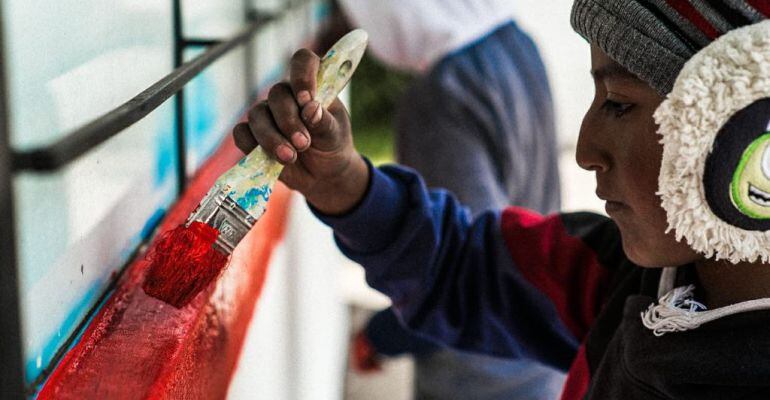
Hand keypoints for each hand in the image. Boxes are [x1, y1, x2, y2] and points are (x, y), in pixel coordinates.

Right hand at [232, 49, 369, 214]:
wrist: (324, 174)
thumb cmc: (332, 145)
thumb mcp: (335, 134)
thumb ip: (325, 121)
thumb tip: (311, 108)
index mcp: (311, 85)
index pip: (303, 61)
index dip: (302, 75)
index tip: (306, 99)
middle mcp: (287, 95)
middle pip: (276, 95)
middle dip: (288, 121)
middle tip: (303, 143)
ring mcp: (268, 114)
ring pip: (257, 115)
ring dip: (272, 138)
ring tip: (290, 157)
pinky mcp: (253, 135)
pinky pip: (242, 134)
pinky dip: (252, 146)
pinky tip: (270, 159)